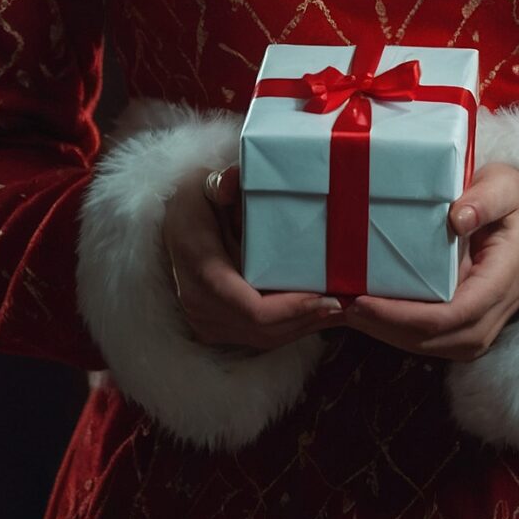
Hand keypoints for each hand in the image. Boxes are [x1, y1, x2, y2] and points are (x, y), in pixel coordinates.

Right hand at [161, 162, 347, 352]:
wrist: (171, 225)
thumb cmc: (194, 201)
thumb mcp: (203, 185)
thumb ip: (221, 182)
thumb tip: (231, 180)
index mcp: (201, 269)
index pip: (251, 308)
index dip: (293, 310)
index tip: (328, 299)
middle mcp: (199, 304)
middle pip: (263, 330)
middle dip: (307, 321)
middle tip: (347, 304)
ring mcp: (204, 321)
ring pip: (262, 339)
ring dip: (303, 328)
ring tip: (339, 310)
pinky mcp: (214, 327)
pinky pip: (256, 336)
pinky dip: (288, 328)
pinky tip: (315, 314)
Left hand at [341, 162, 518, 360]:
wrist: (515, 204)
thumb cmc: (506, 191)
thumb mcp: (505, 182)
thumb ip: (487, 197)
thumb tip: (459, 219)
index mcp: (509, 271)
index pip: (462, 312)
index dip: (413, 316)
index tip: (367, 302)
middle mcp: (502, 302)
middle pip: (450, 338)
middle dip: (396, 331)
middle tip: (349, 310)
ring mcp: (489, 313)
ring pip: (444, 344)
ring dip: (396, 335)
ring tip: (353, 314)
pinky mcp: (472, 314)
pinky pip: (440, 336)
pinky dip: (404, 330)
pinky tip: (373, 315)